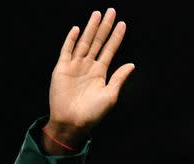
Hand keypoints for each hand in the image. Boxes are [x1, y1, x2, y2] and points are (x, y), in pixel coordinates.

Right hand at [43, 8, 134, 152]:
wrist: (73, 122)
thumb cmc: (93, 113)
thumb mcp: (111, 95)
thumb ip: (119, 78)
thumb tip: (132, 64)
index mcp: (100, 72)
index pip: (110, 50)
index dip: (116, 37)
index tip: (123, 24)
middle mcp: (88, 66)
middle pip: (98, 42)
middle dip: (105, 27)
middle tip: (111, 11)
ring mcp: (75, 66)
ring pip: (84, 42)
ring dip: (91, 28)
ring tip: (97, 14)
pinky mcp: (62, 68)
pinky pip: (67, 50)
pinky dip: (71, 40)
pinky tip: (78, 29)